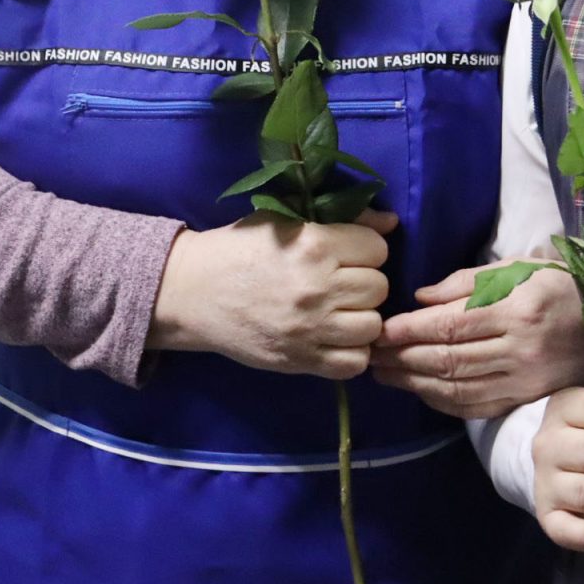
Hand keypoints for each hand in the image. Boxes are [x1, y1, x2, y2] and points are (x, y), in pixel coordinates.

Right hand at [150, 209, 398, 377]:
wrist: (192, 291)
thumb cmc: (239, 249)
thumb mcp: (285, 222)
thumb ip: (343, 221)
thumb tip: (391, 223)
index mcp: (314, 245)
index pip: (378, 249)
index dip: (366, 251)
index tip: (348, 255)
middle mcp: (317, 287)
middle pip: (378, 287)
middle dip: (364, 283)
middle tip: (341, 284)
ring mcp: (310, 327)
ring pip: (373, 325)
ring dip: (361, 318)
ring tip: (340, 312)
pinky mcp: (300, 360)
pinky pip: (354, 362)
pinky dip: (351, 352)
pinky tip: (334, 338)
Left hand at [371, 262, 583, 417]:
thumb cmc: (559, 285)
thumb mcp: (516, 268)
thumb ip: (466, 283)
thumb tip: (420, 299)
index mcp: (518, 309)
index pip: (451, 325)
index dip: (410, 331)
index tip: (381, 330)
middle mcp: (521, 349)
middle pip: (448, 359)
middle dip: (403, 358)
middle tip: (371, 354)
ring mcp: (525, 380)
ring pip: (457, 387)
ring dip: (414, 383)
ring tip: (385, 374)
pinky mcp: (527, 399)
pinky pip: (476, 407)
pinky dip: (442, 401)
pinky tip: (420, 391)